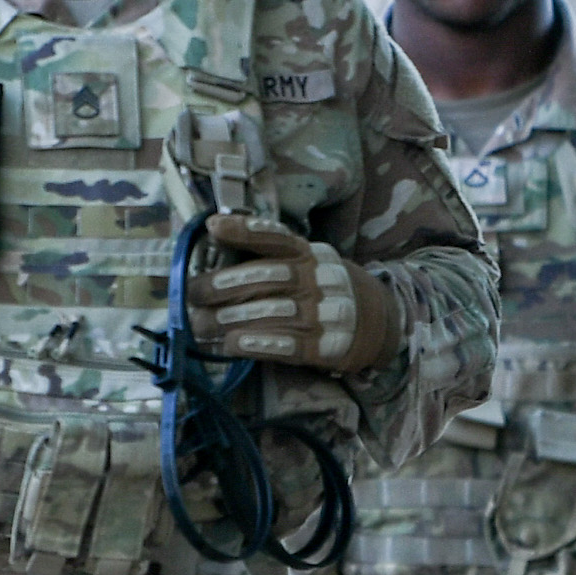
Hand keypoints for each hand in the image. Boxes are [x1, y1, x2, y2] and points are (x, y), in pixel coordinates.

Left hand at [187, 217, 392, 370]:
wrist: (384, 323)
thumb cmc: (329, 290)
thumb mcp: (311, 264)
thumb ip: (275, 259)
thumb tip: (219, 252)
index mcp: (311, 255)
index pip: (276, 239)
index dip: (245, 231)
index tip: (213, 228)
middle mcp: (318, 279)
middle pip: (265, 278)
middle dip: (222, 285)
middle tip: (191, 294)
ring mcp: (325, 313)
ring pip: (271, 312)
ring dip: (229, 319)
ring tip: (199, 325)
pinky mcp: (327, 346)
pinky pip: (288, 344)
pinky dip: (257, 343)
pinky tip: (232, 344)